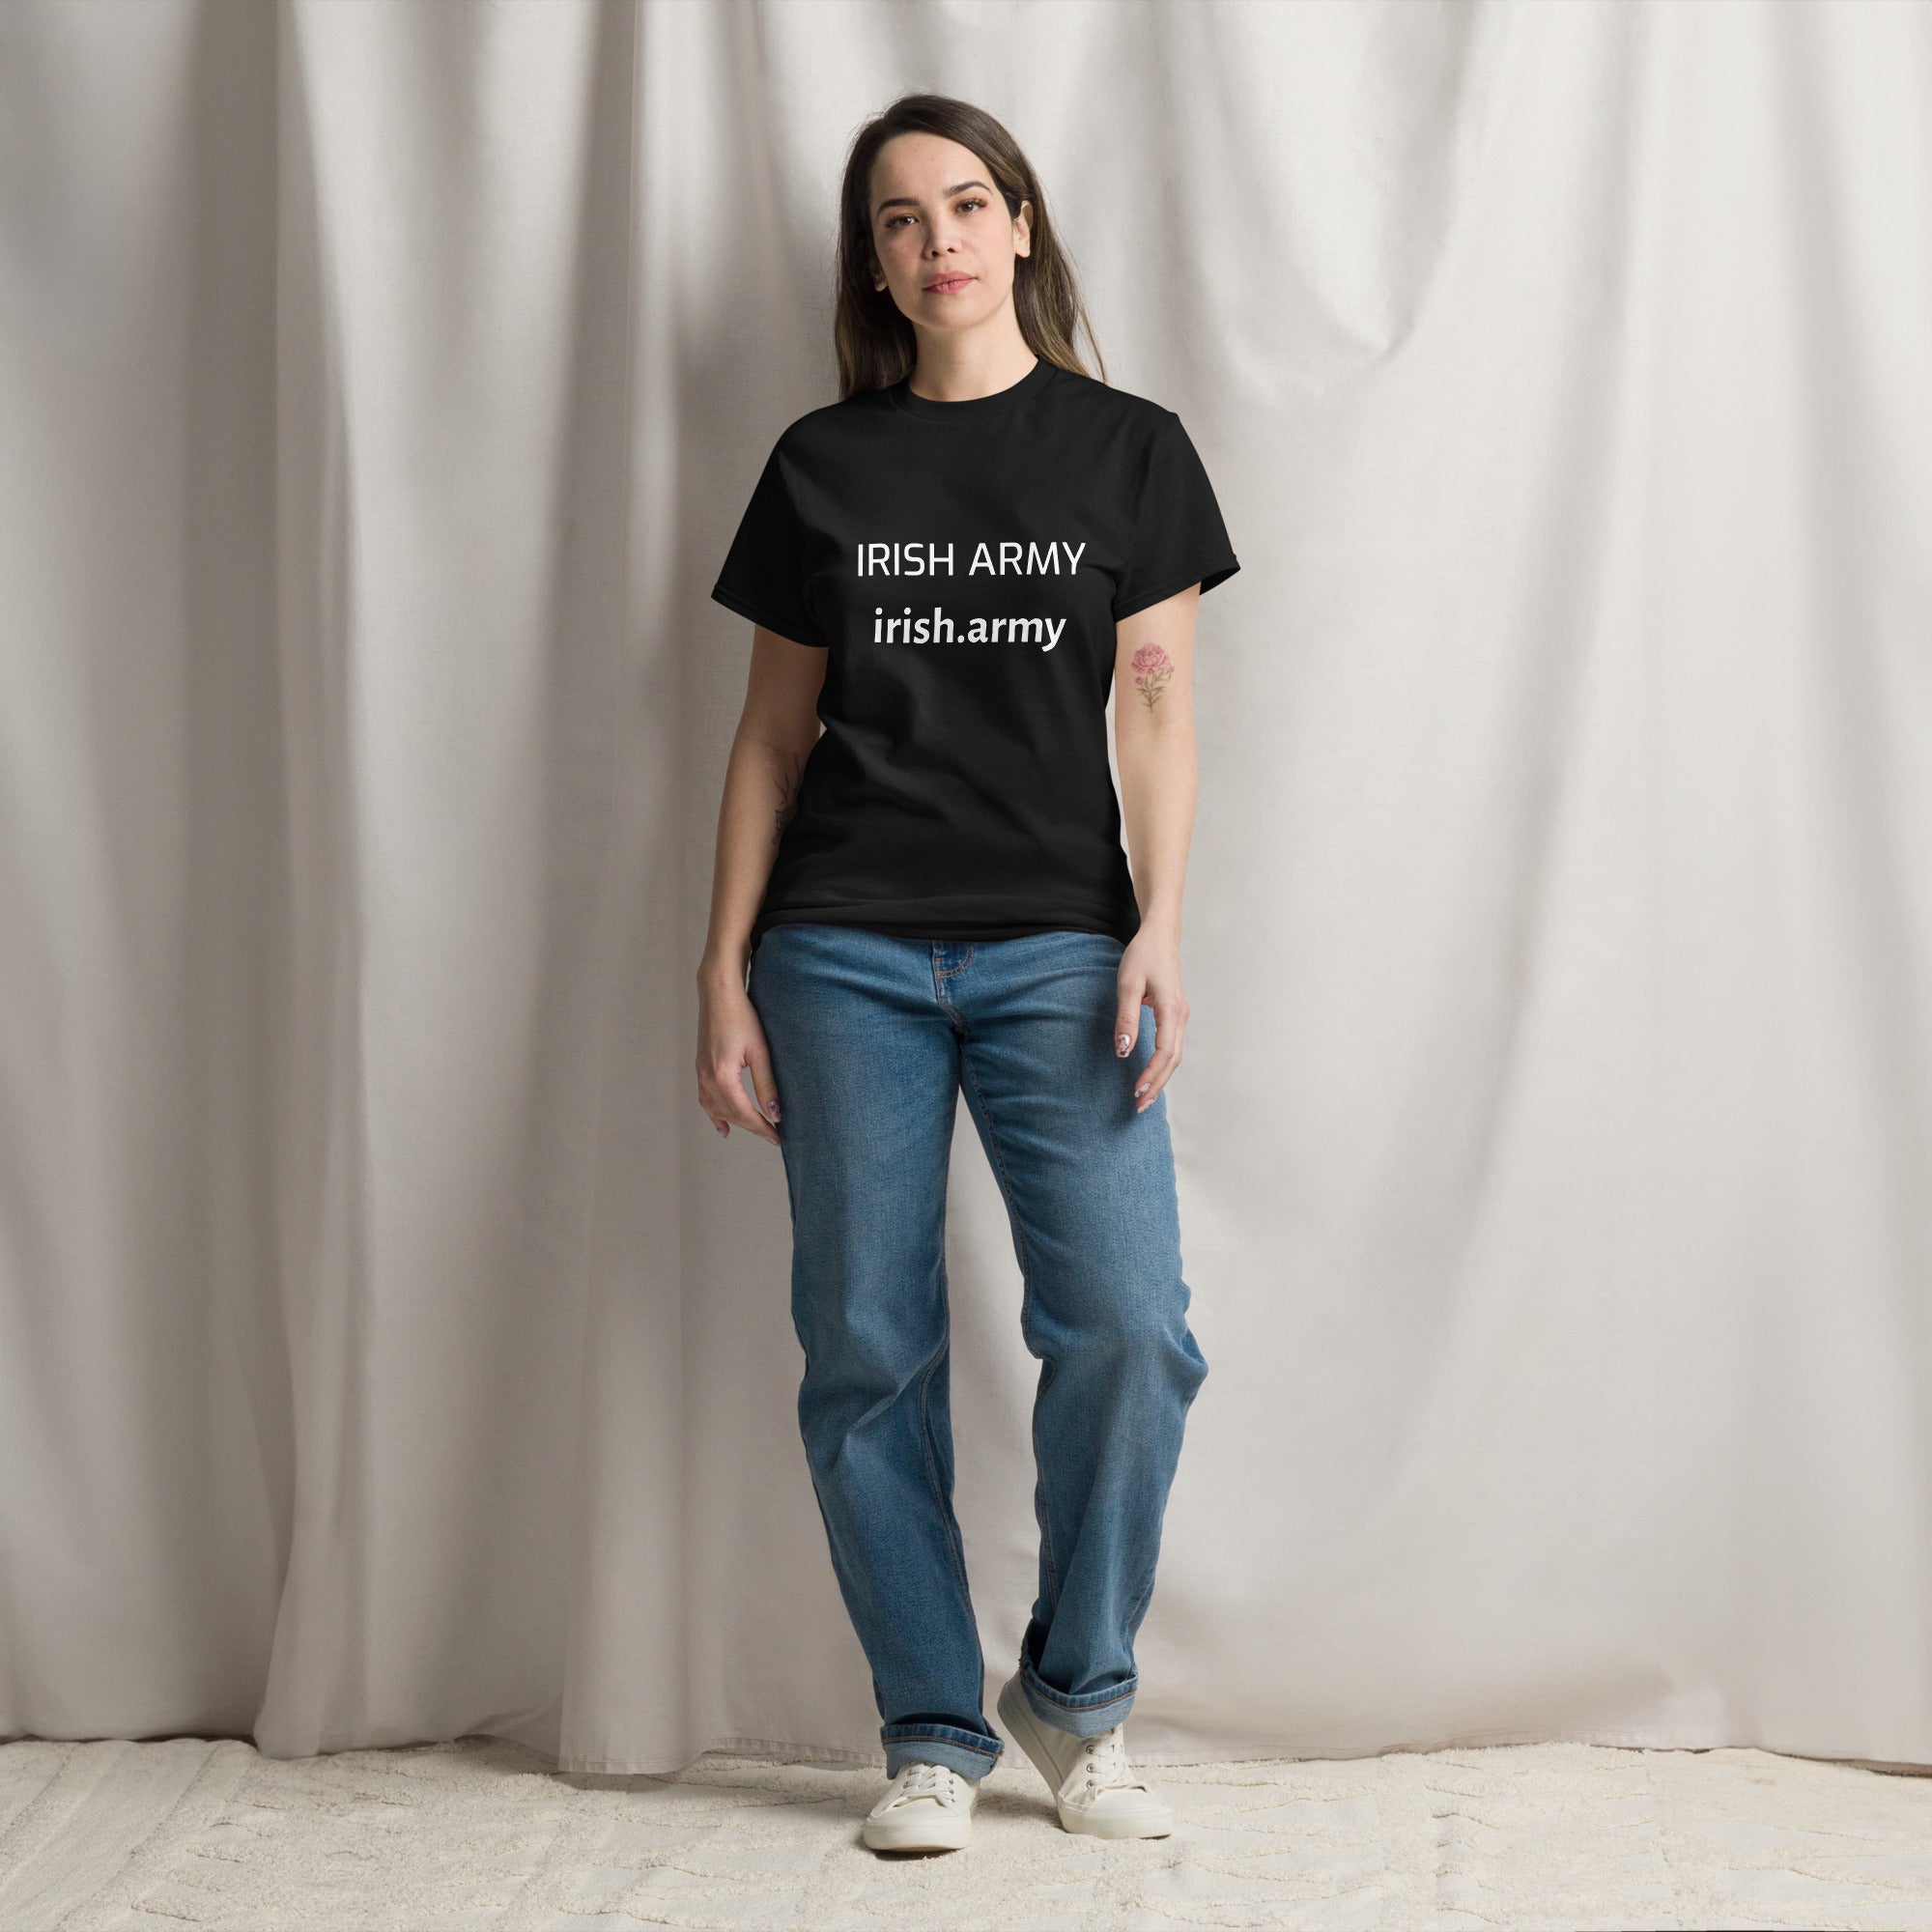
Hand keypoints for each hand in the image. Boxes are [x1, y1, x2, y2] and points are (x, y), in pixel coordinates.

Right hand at [696, 973, 782, 1144]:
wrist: (718, 994)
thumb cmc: (742, 1017)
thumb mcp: (760, 1052)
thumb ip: (766, 1085)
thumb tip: (775, 1113)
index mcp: (723, 1077)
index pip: (746, 1114)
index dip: (763, 1128)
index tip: (778, 1138)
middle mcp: (708, 1079)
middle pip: (731, 1115)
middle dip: (753, 1127)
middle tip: (773, 1135)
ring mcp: (701, 1074)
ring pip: (717, 1110)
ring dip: (735, 1122)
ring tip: (754, 1131)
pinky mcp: (701, 1068)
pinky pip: (705, 1100)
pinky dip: (714, 1115)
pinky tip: (722, 1125)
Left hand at [1114, 925, 1187, 1113]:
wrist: (1159, 936)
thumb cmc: (1142, 956)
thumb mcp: (1127, 985)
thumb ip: (1126, 1018)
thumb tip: (1124, 1051)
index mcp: (1171, 1011)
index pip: (1165, 1053)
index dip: (1151, 1075)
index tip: (1136, 1092)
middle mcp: (1181, 1017)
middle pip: (1173, 1060)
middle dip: (1157, 1084)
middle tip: (1139, 1106)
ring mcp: (1181, 1016)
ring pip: (1174, 1055)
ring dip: (1161, 1077)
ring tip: (1145, 1097)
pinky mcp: (1175, 1014)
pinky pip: (1172, 1046)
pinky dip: (1163, 1065)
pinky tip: (1152, 1075)